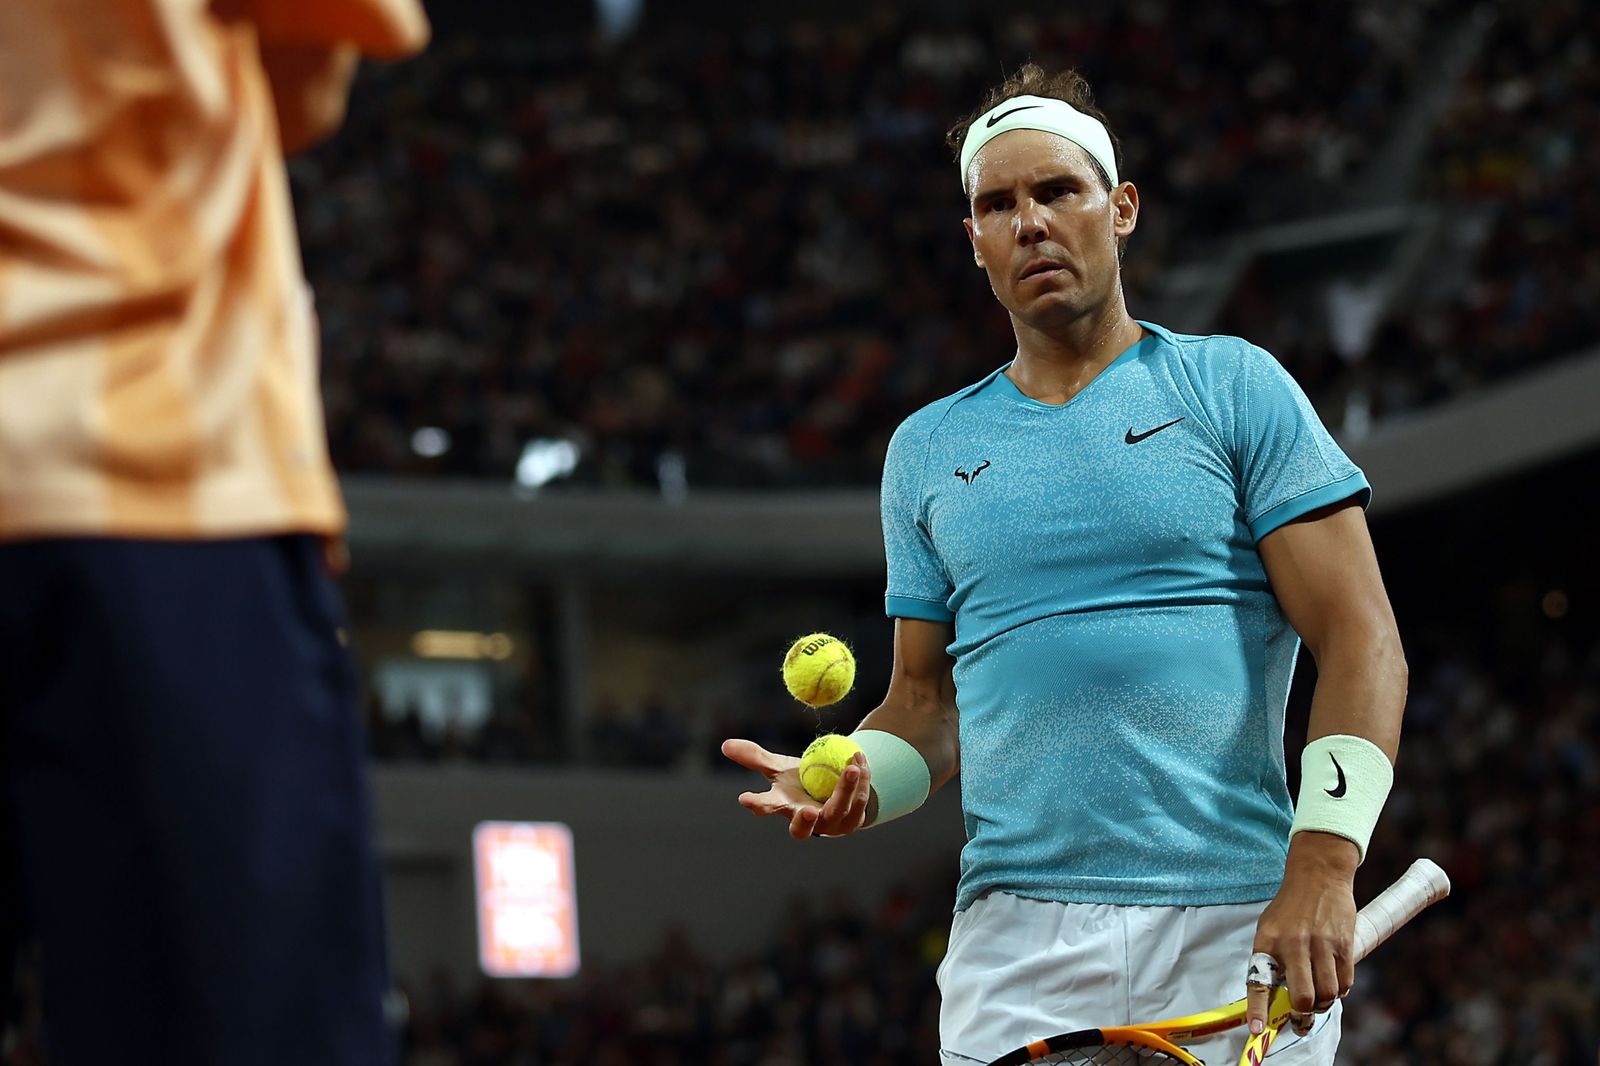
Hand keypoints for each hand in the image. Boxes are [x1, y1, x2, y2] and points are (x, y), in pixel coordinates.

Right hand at [720, 738, 872, 839]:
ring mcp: (831, 825)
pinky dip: (861, 780)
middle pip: (803, 828)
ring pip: (839, 810)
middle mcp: (806, 821)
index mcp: (784, 807)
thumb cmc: (802, 780)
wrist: (836, 787)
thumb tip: (724, 745)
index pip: (765, 808)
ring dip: (846, 788)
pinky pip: (859, 801)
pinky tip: (860, 759)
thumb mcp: (779, 768)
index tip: (744, 798)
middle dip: (805, 821)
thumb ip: (755, 758)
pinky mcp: (853, 821)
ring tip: (852, 765)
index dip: (756, 804)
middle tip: (808, 811)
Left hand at [1246, 832, 1358, 1036]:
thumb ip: (1272, 959)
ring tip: (1320, 996)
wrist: (1318, 874)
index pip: (1259, 982)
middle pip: (1303, 997)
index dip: (1257, 1010)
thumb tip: (1275, 997)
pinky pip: (1345, 982)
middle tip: (1302, 1014)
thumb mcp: (1270, 928)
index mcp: (1267, 941)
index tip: (1257, 1031)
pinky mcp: (1343, 944)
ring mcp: (1320, 944)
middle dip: (1303, 1013)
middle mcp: (1292, 944)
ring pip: (1328, 994)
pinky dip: (1340, 989)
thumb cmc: (1290, 907)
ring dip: (1325, 1003)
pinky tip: (1333, 980)